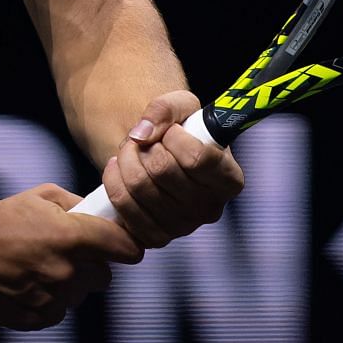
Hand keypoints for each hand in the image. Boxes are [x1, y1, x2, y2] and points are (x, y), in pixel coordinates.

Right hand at [0, 183, 143, 329]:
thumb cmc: (3, 218)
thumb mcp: (42, 196)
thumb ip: (78, 204)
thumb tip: (104, 216)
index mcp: (71, 237)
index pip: (124, 248)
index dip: (128, 247)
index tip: (127, 249)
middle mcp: (65, 271)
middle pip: (104, 277)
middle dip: (92, 266)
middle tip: (67, 254)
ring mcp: (50, 297)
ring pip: (79, 296)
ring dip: (68, 285)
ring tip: (39, 268)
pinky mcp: (34, 318)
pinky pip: (57, 313)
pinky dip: (48, 302)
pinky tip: (29, 284)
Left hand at [101, 91, 244, 247]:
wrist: (159, 154)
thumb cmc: (179, 130)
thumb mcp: (181, 105)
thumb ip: (165, 109)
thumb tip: (143, 134)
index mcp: (229, 179)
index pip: (197, 158)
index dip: (174, 137)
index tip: (170, 130)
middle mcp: (210, 208)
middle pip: (162, 169)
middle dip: (144, 144)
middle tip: (144, 139)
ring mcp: (182, 227)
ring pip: (139, 185)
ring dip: (125, 158)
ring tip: (130, 149)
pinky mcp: (154, 236)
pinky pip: (123, 205)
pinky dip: (113, 180)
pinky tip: (118, 168)